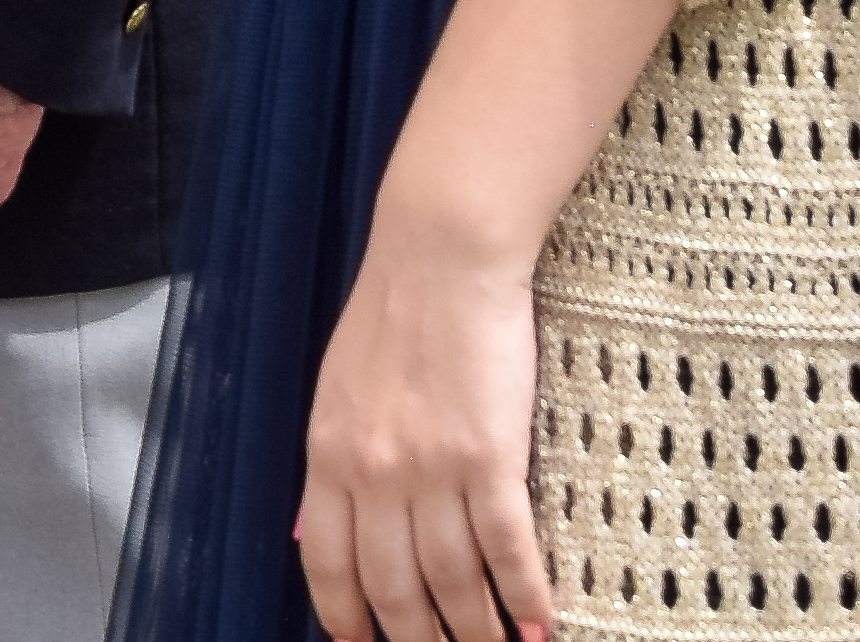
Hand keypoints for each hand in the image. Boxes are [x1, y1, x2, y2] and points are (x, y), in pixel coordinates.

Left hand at [292, 227, 555, 641]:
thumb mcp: (338, 391)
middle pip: (393, 588)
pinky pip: (507, 548)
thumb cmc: (394, 314)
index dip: (345, 618)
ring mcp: (430, 467)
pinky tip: (541, 625)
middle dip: (417, 641)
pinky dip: (526, 596)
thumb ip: (337, 462)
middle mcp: (373, 472)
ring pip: (453, 582)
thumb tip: (318, 528)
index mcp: (328, 455)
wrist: (441, 255)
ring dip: (479, 633)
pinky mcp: (489, 456)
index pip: (327, 564)